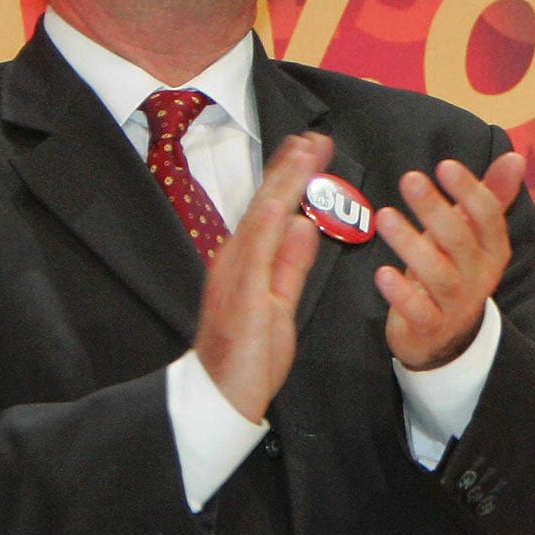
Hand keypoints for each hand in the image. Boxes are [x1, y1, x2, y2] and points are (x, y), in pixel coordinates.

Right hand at [194, 131, 331, 422]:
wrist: (221, 398)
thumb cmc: (250, 356)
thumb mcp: (280, 302)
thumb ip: (291, 264)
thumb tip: (305, 225)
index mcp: (247, 262)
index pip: (272, 210)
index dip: (291, 177)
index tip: (311, 147)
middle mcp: (237, 262)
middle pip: (265, 205)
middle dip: (290, 168)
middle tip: (314, 136)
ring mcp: (235, 277)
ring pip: (261, 221)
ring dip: (283, 184)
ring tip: (303, 152)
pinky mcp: (242, 299)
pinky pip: (255, 258)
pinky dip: (267, 227)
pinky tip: (282, 202)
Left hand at [375, 152, 525, 370]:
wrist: (447, 338)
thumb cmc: (456, 270)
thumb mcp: (475, 236)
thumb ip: (492, 196)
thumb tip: (515, 157)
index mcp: (493, 250)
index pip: (489, 218)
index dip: (469, 191)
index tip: (444, 165)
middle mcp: (479, 276)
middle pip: (461, 241)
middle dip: (435, 209)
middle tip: (410, 179)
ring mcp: (456, 304)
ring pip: (438, 274)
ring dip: (411, 244)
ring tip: (385, 217)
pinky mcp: (431, 327)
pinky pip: (418, 312)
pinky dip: (401, 294)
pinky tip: (382, 273)